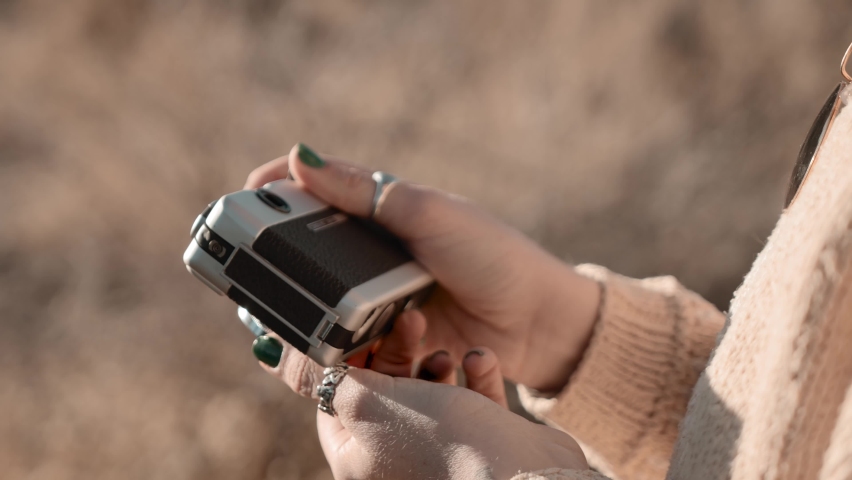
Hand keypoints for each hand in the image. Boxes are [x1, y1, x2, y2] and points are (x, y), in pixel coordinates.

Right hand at [245, 144, 601, 391]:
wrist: (536, 321)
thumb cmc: (493, 256)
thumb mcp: (430, 214)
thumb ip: (368, 193)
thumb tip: (302, 156)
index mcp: (382, 213)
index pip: (315, 191)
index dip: (275, 190)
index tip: (243, 202)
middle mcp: (372, 254)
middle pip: (302, 249)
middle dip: (268, 254)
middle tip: (241, 262)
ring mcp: (375, 297)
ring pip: (313, 298)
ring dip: (288, 303)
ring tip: (263, 307)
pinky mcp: (384, 340)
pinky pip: (339, 340)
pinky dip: (318, 339)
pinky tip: (300, 341)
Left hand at [252, 316, 588, 478]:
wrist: (524, 476)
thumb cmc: (440, 444)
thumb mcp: (367, 403)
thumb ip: (327, 376)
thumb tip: (282, 358)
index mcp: (359, 457)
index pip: (336, 398)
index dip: (348, 356)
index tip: (362, 323)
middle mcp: (397, 458)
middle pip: (386, 390)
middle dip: (397, 352)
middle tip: (409, 321)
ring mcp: (442, 451)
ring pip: (431, 392)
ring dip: (437, 362)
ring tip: (443, 351)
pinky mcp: (483, 440)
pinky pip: (471, 400)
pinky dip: (474, 374)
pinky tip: (478, 356)